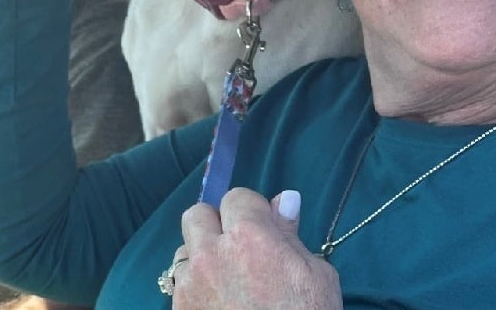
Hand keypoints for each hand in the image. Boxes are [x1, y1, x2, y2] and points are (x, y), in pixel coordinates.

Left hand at [173, 189, 340, 308]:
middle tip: (237, 247)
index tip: (262, 227)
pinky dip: (194, 283)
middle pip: (198, 214)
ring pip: (184, 247)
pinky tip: (216, 300)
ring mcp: (190, 280)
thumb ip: (291, 235)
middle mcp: (212, 252)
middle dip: (216, 224)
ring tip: (226, 279)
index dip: (251, 210)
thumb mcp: (317, 277)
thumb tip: (285, 199)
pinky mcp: (180, 306)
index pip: (237, 197)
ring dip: (202, 255)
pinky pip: (178, 280)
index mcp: (250, 237)